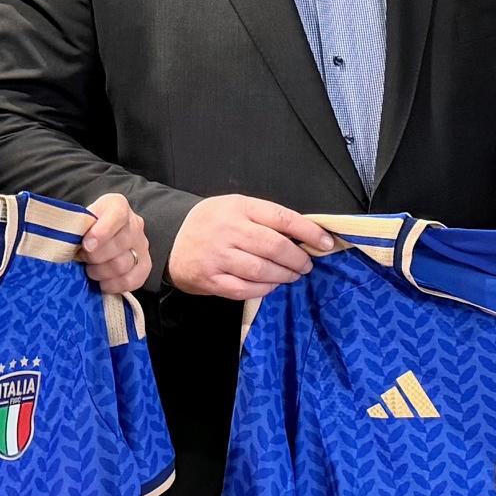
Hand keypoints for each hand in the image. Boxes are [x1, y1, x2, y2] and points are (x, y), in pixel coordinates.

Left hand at [78, 192, 152, 294]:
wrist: (100, 233)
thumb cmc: (86, 226)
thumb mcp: (80, 218)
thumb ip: (76, 226)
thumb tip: (68, 241)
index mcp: (117, 206)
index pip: (116, 216)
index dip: (101, 233)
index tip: (86, 245)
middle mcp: (135, 224)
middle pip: (119, 245)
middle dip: (95, 257)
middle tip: (83, 259)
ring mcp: (142, 245)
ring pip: (123, 264)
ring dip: (102, 272)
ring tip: (91, 270)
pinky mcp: (145, 265)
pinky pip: (133, 280)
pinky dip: (115, 285)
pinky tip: (103, 283)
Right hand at [166, 195, 334, 301]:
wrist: (170, 239)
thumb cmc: (213, 223)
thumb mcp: (236, 207)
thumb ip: (266, 219)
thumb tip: (305, 236)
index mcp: (239, 207)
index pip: (282, 218)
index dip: (309, 232)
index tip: (325, 242)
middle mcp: (228, 230)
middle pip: (274, 246)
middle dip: (298, 259)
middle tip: (306, 264)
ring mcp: (217, 256)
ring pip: (262, 270)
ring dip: (284, 275)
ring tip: (293, 275)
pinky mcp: (210, 279)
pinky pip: (245, 289)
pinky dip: (265, 289)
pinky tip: (272, 284)